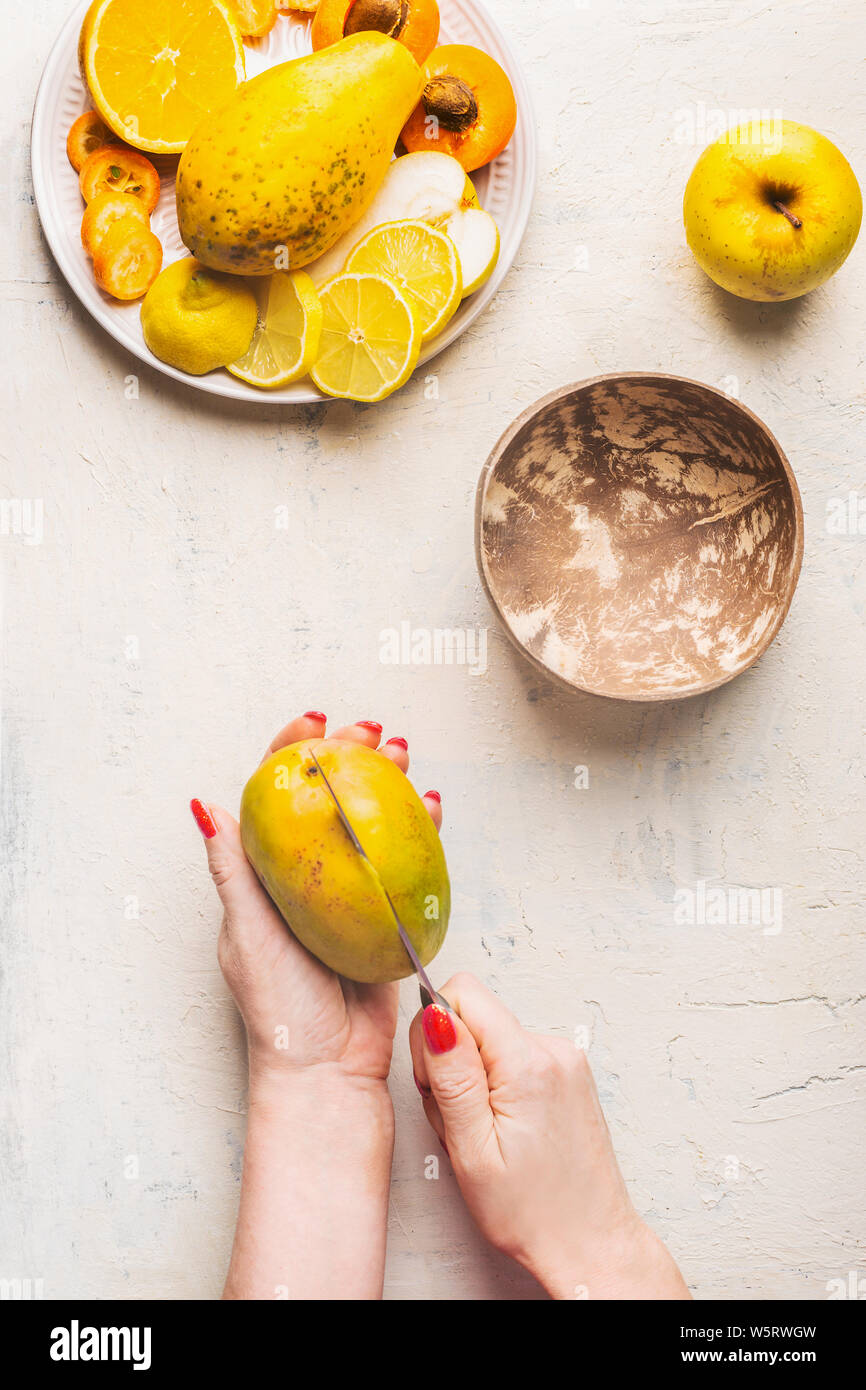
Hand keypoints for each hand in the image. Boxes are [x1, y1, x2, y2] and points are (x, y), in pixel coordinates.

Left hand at [192, 711, 443, 1298]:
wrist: (329, 1070)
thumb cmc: (279, 1007)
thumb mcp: (247, 931)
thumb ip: (232, 868)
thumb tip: (204, 806)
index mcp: (264, 875)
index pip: (274, 796)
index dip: (291, 753)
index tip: (314, 724)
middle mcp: (307, 877)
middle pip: (328, 799)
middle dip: (349, 757)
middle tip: (371, 732)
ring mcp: (349, 894)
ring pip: (369, 822)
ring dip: (386, 782)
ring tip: (404, 753)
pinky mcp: (385, 914)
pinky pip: (405, 861)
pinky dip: (418, 830)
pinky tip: (430, 807)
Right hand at [409, 974, 690, 1300]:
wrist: (591, 1245)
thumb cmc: (533, 1212)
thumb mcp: (473, 1150)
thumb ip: (452, 1076)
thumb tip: (435, 1014)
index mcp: (528, 1064)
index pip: (461, 993)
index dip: (433, 1033)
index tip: (439, 1083)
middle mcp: (553, 1050)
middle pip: (474, 1016)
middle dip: (450, 1062)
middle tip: (461, 1121)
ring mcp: (565, 1060)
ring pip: (489, 1039)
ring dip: (473, 1079)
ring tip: (485, 1133)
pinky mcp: (568, 1073)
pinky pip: (512, 1056)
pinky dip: (496, 1086)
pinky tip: (504, 1128)